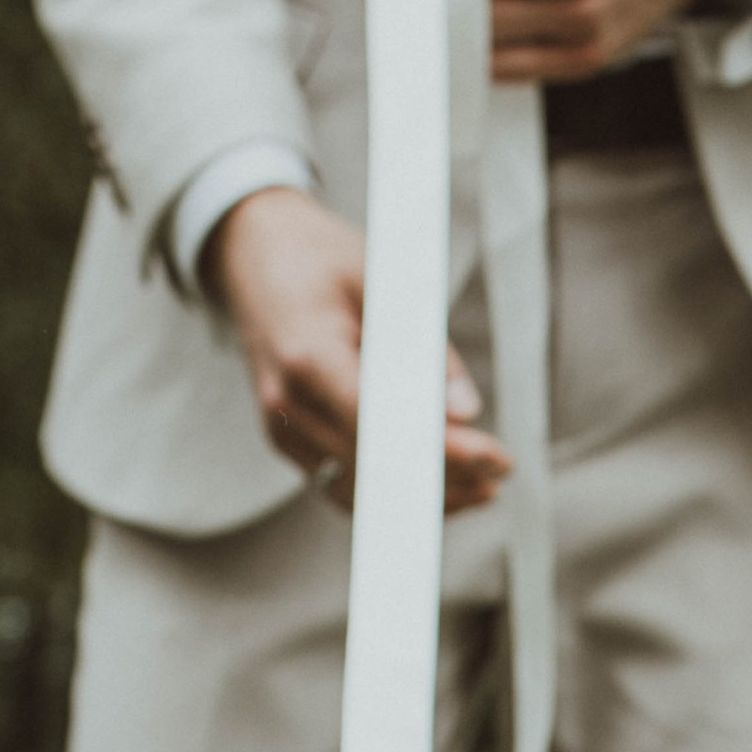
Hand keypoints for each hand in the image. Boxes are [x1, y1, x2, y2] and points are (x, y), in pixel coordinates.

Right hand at [207, 186, 509, 511]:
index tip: (494, 457)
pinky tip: (440, 485)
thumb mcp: (383, 281)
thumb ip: (425, 348)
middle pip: (375, 467)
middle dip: (445, 478)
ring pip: (362, 490)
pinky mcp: (289, 442)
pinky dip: (393, 491)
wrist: (252, 255)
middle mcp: (288, 405)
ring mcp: (283, 430)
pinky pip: (345, 484)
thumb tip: (466, 412)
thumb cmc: (319, 259)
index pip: (381, 423)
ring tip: (482, 484)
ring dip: (423, 495)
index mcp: (307, 355)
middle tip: (499, 472)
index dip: (442, 450)